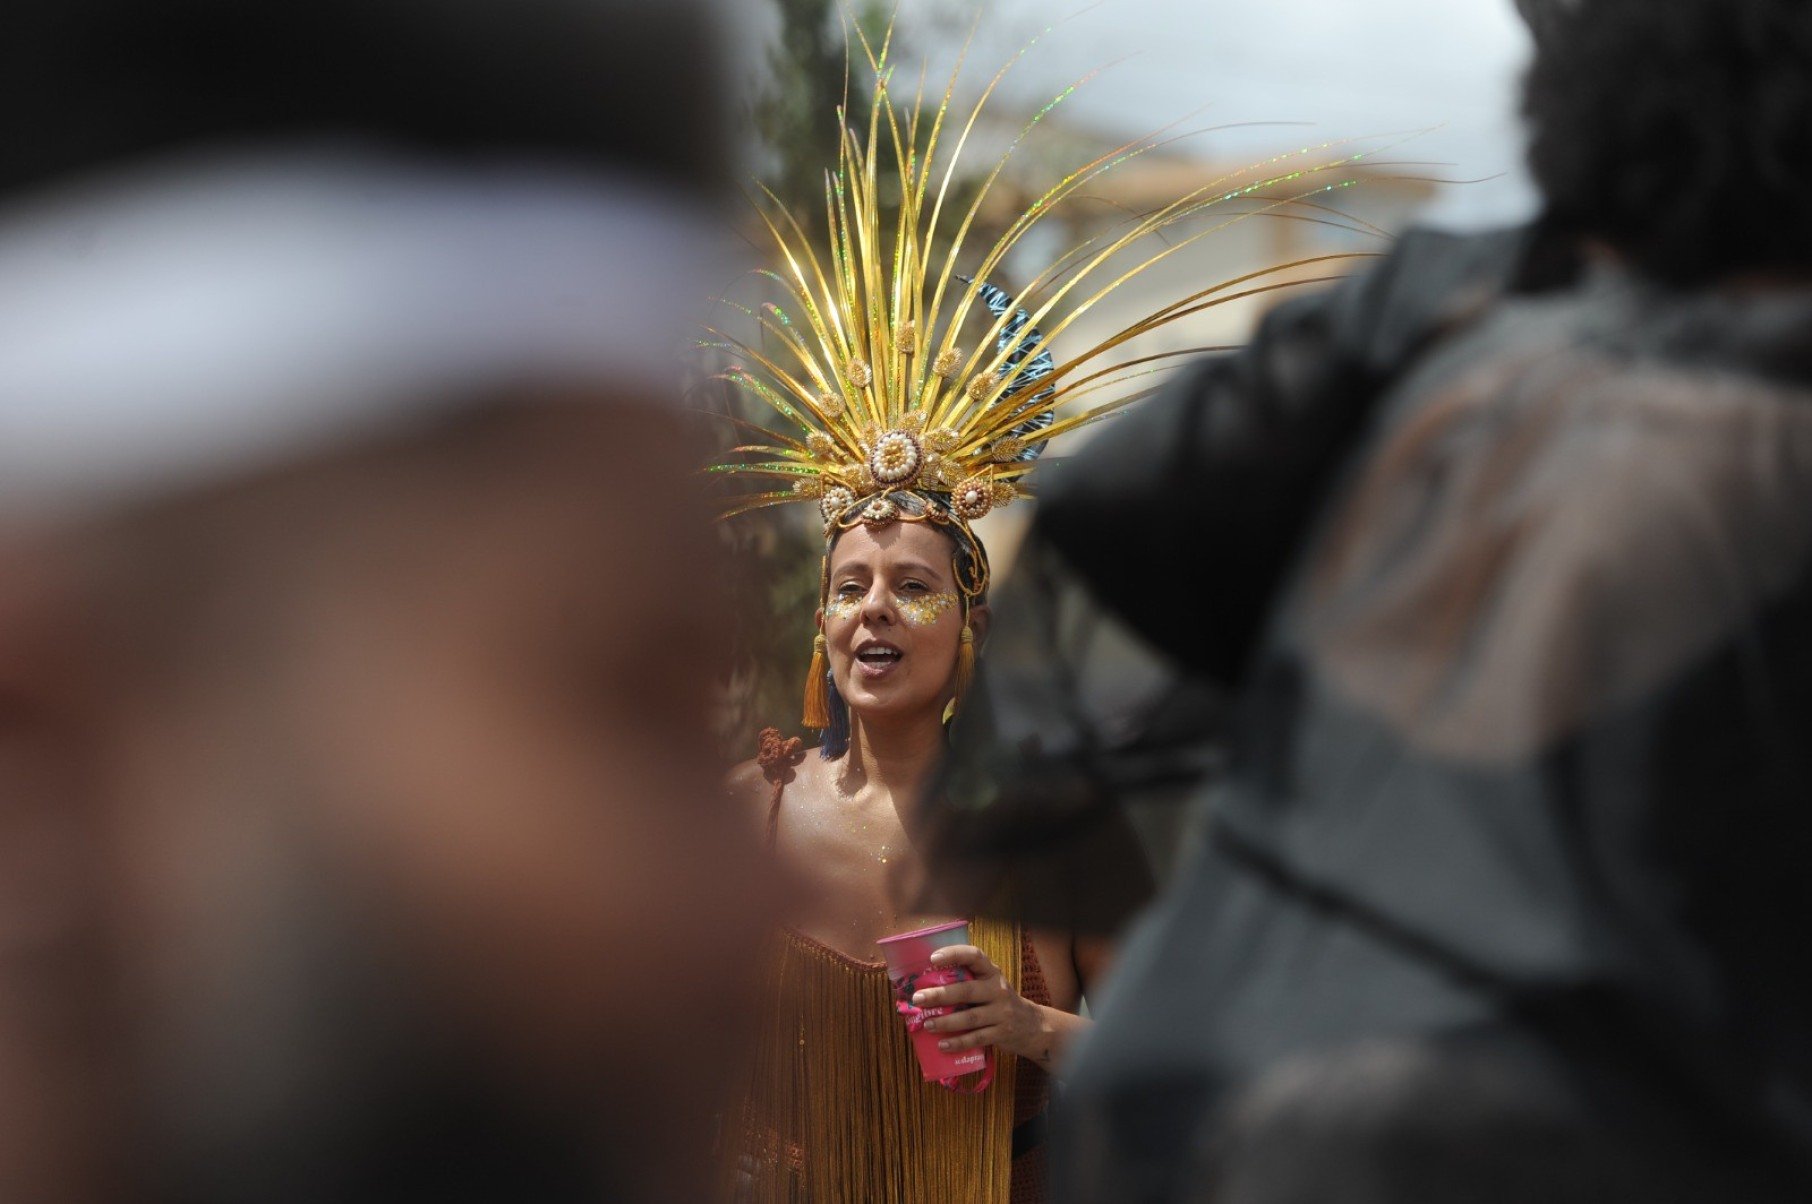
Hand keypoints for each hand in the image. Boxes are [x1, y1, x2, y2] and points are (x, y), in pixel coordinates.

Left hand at [910, 944, 1055, 1066]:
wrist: (1032, 1025)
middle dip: (941, 995)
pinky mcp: (1001, 1033)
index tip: (933, 958)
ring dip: (946, 1022)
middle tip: (918, 998)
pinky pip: (977, 1038)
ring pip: (970, 1017)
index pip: (974, 956)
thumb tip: (925, 987)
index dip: (954, 954)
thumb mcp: (989, 985)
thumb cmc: (999, 1002)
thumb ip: (966, 983)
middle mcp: (997, 990)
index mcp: (991, 973)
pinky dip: (958, 1042)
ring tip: (927, 1024)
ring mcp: (1001, 1012)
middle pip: (967, 991)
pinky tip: (942, 1045)